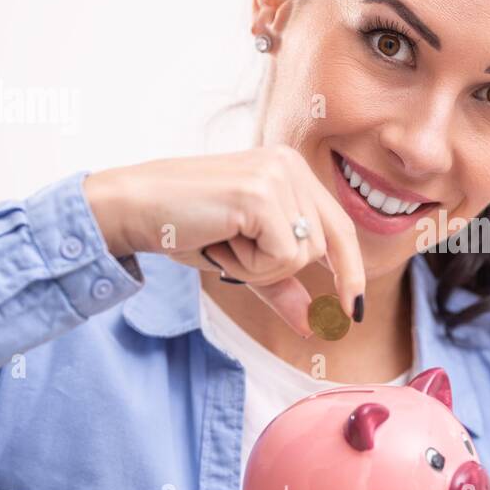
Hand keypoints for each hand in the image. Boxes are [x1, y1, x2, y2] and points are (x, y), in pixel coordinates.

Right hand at [81, 147, 364, 337]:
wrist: (135, 207)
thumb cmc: (186, 228)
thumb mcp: (243, 260)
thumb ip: (281, 286)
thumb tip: (314, 325)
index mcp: (292, 169)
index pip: (341, 227)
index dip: (351, 270)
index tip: (354, 309)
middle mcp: (290, 164)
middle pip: (325, 246)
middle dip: (278, 269)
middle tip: (231, 252)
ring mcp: (277, 175)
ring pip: (303, 255)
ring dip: (259, 267)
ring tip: (222, 241)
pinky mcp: (260, 193)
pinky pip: (282, 256)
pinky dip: (250, 265)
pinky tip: (220, 241)